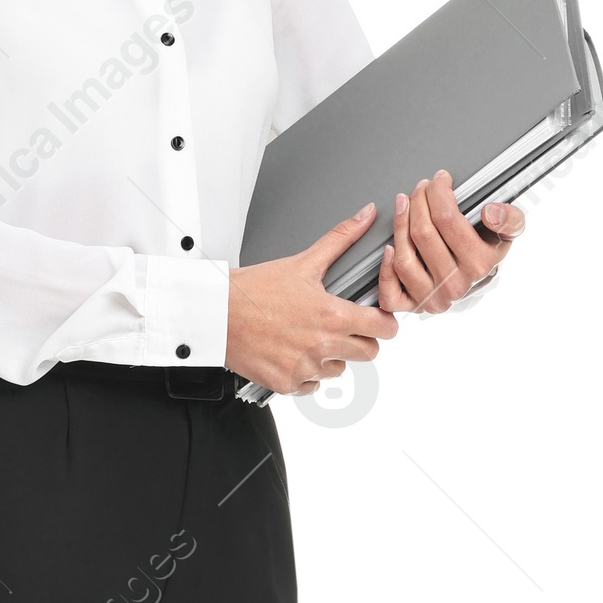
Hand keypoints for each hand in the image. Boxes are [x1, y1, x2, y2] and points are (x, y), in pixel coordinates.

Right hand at [226, 203, 398, 395]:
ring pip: (339, 370)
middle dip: (360, 340)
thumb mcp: (303, 262)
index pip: (384, 328)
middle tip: (341, 327)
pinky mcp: (287, 383)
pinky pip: (312, 386)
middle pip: (368, 353)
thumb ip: (341, 240)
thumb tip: (365, 216)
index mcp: (333, 315)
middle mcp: (323, 345)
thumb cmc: (254, 290)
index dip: (383, 322)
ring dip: (331, 357)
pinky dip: (306, 373)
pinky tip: (292, 352)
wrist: (218, 313)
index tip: (375, 319)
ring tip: (310, 337)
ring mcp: (305, 367)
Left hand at [376, 170, 526, 315]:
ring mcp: (432, 298)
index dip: (439, 192)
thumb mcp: (508, 233)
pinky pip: (390, 293)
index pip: (448, 219)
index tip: (439, 180)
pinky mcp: (414, 306)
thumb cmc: (487, 254)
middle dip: (418, 201)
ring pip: (404, 257)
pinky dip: (385, 269)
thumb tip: (491, 211)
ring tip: (404, 204)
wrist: (478, 284)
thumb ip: (510, 219)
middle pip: (423, 233)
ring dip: (400, 224)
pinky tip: (389, 247)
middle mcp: (454, 285)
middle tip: (421, 188)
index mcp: (478, 265)